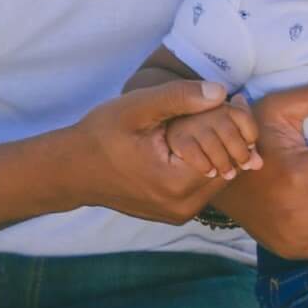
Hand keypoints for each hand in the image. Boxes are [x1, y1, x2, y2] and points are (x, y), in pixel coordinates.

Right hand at [63, 80, 241, 224]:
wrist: (72, 170)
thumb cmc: (101, 135)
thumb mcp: (137, 108)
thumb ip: (179, 98)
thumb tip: (221, 93)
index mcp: (176, 183)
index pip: (230, 151)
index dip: (235, 122)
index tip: (234, 99)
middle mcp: (182, 206)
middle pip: (229, 166)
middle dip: (232, 136)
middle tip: (227, 106)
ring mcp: (179, 214)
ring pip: (219, 177)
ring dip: (222, 150)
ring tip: (213, 120)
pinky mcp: (174, 213)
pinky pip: (204, 186)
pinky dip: (208, 163)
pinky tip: (198, 140)